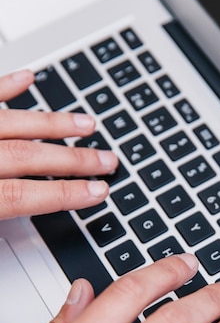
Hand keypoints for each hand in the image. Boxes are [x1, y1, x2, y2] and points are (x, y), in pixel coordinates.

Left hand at [0, 69, 118, 218]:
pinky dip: (6, 86)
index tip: (97, 192)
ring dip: (54, 123)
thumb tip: (10, 244)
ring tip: (87, 124)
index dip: (64, 195)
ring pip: (13, 123)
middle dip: (74, 159)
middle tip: (106, 161)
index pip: (23, 195)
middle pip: (27, 156)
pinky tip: (27, 78)